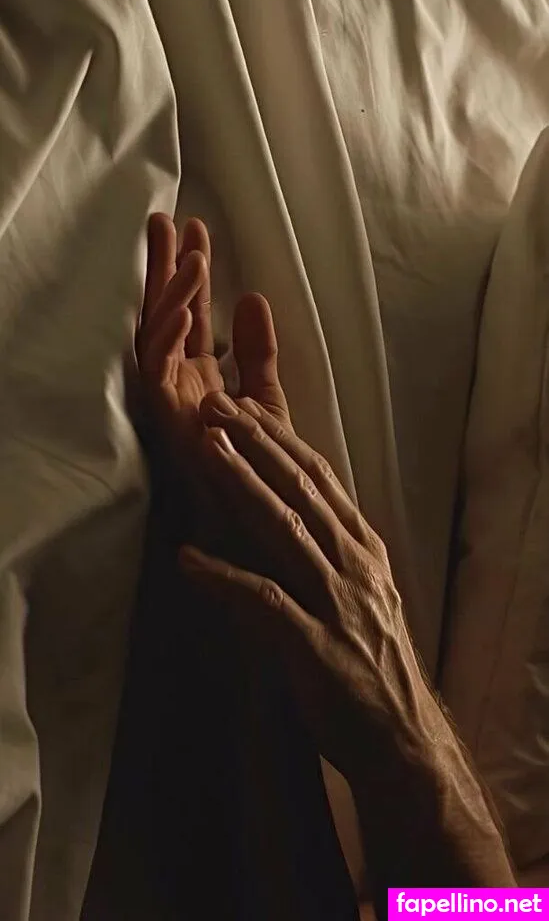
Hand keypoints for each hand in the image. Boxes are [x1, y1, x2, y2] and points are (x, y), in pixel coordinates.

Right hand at [136, 213, 290, 467]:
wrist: (255, 515)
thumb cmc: (258, 464)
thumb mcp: (265, 398)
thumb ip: (258, 351)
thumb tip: (252, 295)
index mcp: (199, 374)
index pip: (190, 313)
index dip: (193, 274)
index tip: (198, 232)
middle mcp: (178, 381)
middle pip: (165, 313)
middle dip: (165, 268)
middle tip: (166, 220)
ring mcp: (168, 398)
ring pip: (157, 335)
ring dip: (171, 294)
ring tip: (189, 254)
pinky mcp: (163, 418)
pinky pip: (157, 372)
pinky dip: (168, 339)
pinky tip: (183, 310)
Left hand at [179, 394, 514, 898]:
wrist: (404, 739)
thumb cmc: (377, 668)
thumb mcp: (364, 597)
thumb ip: (331, 555)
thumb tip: (290, 518)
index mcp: (364, 550)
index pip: (321, 478)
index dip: (281, 438)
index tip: (247, 405)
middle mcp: (353, 565)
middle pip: (300, 489)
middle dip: (255, 441)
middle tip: (216, 404)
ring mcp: (335, 602)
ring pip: (283, 528)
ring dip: (241, 484)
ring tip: (206, 449)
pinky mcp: (313, 645)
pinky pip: (262, 601)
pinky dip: (223, 577)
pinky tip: (187, 559)